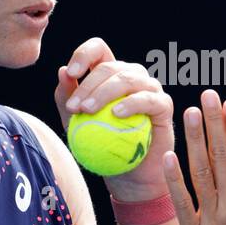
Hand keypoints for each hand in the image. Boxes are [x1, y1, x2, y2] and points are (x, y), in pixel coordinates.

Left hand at [55, 37, 175, 200]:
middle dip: (88, 85)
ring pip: (128, 78)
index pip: (99, 49)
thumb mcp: (75, 124)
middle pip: (110, 67)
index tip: (71, 73)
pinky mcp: (163, 105)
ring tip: (88, 111)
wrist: (128, 175)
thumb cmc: (101, 147)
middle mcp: (132, 76)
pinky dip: (131, 104)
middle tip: (74, 107)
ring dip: (104, 93)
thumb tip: (62, 71)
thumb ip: (66, 98)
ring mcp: (149, 88)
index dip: (84, 54)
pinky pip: (148, 99)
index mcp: (110, 74)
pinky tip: (116, 114)